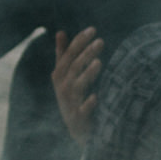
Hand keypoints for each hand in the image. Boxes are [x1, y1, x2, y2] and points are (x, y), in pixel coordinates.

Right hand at [52, 28, 103, 144]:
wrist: (77, 129)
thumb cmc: (72, 97)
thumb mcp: (65, 76)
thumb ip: (63, 54)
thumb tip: (60, 32)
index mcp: (60, 75)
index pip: (68, 55)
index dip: (79, 42)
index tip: (93, 30)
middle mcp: (62, 88)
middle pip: (74, 68)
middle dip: (86, 54)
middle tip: (100, 41)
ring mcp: (69, 103)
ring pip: (77, 86)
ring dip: (87, 74)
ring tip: (99, 62)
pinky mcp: (78, 119)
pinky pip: (82, 112)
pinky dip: (88, 104)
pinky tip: (96, 97)